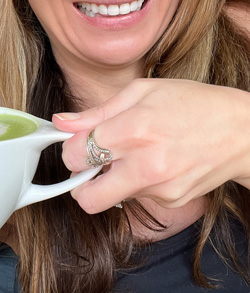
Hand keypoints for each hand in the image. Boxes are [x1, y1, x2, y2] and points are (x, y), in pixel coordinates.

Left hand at [53, 79, 249, 213]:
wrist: (242, 131)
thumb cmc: (192, 103)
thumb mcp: (142, 92)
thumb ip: (97, 112)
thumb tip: (61, 121)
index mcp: (133, 129)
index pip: (76, 154)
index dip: (71, 149)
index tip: (78, 143)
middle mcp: (144, 164)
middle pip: (87, 197)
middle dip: (80, 183)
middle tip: (91, 166)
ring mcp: (159, 187)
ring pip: (113, 196)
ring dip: (112, 180)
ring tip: (135, 155)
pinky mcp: (171, 201)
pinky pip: (138, 197)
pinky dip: (137, 182)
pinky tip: (156, 162)